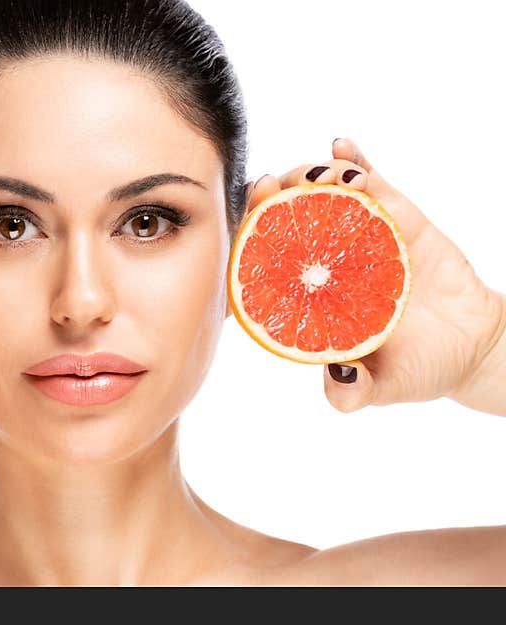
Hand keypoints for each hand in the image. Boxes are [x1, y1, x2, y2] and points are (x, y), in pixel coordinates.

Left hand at [248, 138, 505, 413]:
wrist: (473, 349)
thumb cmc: (418, 368)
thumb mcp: (382, 389)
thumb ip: (354, 393)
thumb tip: (338, 377)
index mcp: (311, 299)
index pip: (266, 262)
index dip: (248, 239)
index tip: (239, 224)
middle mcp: (327, 262)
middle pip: (286, 218)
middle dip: (270, 197)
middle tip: (268, 186)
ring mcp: (360, 235)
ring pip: (324, 194)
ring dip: (310, 175)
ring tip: (314, 173)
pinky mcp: (398, 218)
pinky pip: (373, 183)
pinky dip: (356, 161)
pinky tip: (341, 144)